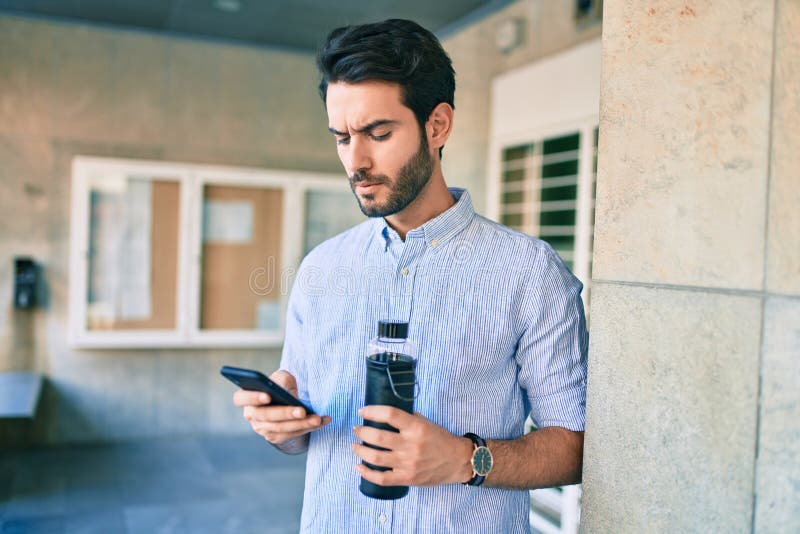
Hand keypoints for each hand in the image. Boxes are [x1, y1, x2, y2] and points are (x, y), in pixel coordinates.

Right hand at [233, 370, 329, 444]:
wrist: (286, 401)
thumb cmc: (281, 386)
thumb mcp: (282, 378)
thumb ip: (282, 381)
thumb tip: (289, 395)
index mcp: (246, 397)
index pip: (241, 398)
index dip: (252, 397)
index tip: (267, 395)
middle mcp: (251, 415)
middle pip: (266, 416)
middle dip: (285, 413)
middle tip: (302, 410)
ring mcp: (262, 429)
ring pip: (281, 428)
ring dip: (301, 424)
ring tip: (317, 418)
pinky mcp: (275, 437)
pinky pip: (292, 435)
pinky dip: (308, 428)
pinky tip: (323, 421)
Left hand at [352, 406, 473, 486]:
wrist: (457, 462)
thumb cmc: (441, 439)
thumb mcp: (427, 423)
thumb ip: (408, 418)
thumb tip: (386, 413)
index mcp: (416, 427)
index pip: (389, 414)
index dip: (372, 411)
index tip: (362, 411)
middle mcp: (411, 445)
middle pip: (378, 437)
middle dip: (362, 432)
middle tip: (356, 429)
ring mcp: (408, 464)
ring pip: (375, 458)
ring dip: (360, 451)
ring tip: (355, 446)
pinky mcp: (407, 478)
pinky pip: (381, 478)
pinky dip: (366, 473)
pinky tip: (359, 466)